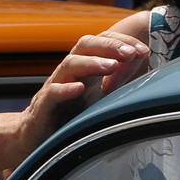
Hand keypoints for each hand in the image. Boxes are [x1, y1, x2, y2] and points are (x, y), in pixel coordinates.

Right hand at [19, 31, 149, 151]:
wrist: (36, 137)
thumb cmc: (70, 115)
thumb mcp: (100, 96)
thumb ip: (118, 79)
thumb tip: (143, 62)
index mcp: (85, 68)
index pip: (101, 42)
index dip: (122, 42)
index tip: (143, 51)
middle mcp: (70, 73)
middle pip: (85, 46)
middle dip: (109, 46)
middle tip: (130, 53)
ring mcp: (55, 87)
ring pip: (70, 64)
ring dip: (92, 63)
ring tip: (112, 65)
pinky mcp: (43, 107)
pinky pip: (52, 93)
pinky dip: (65, 89)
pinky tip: (79, 89)